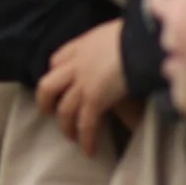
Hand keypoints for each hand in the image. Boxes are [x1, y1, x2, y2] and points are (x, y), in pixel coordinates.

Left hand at [36, 21, 126, 153]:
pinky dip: (86, 139)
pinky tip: (89, 151)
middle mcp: (76, 65)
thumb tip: (119, 47)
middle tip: (50, 113)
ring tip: (72, 137)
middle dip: (46, 102)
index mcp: (80, 46)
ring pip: (64, 110)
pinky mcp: (94, 99)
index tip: (60, 84)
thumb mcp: (114, 33)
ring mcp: (82, 83)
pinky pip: (86, 124)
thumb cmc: (136, 33)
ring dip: (66, 126)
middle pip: (47, 86)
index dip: (56, 74)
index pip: (57, 60)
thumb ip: (108, 44)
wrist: (140, 41)